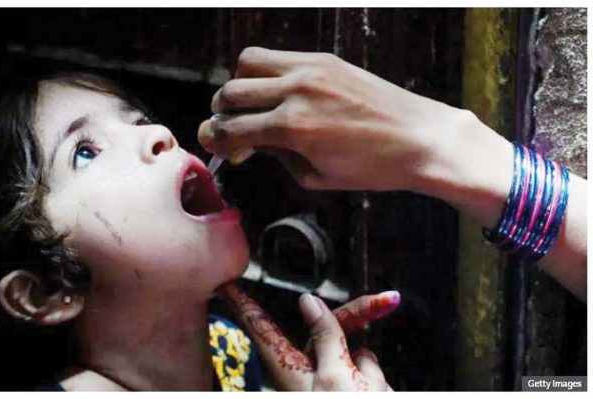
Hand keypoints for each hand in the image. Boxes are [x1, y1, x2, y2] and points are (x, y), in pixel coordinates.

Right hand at [198, 46, 470, 191]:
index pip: (231, 129)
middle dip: (220, 113)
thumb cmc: (374, 167)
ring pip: (248, 62)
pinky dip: (267, 72)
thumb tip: (253, 141)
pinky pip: (279, 56)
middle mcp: (297, 91)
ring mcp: (312, 69)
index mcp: (293, 128)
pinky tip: (278, 91)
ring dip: (239, 84)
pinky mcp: (326, 59)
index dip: (213, 139)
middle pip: (230, 91)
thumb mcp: (316, 176)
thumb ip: (277, 157)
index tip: (213, 143)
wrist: (421, 138)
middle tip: (230, 127)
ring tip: (250, 103)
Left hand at [216, 283, 399, 390]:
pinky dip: (377, 382)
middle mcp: (306, 374)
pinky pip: (369, 373)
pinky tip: (377, 394)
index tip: (225, 288)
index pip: (262, 328)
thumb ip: (327, 337)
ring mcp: (330, 383)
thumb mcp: (336, 377)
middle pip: (327, 331)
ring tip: (371, 393)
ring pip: (356, 354)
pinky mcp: (351, 389)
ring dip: (371, 369)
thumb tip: (309, 302)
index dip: (244, 306)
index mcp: (290, 369)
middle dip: (358, 321)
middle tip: (386, 302)